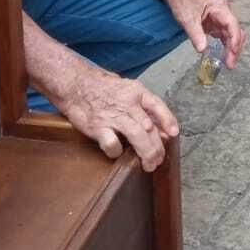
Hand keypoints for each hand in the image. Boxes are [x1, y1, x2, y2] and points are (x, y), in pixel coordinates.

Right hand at [58, 66, 178, 167]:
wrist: (76, 84)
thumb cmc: (104, 89)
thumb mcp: (127, 90)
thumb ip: (142, 107)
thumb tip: (159, 127)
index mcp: (137, 92)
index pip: (158, 105)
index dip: (168, 120)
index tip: (174, 134)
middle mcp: (128, 103)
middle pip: (149, 128)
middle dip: (157, 147)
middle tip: (158, 160)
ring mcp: (114, 116)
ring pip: (137, 136)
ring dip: (146, 153)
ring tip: (149, 165)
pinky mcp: (98, 127)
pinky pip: (113, 144)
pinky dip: (117, 152)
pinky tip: (117, 153)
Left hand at [163, 0, 245, 68]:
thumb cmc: (183, 0)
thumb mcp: (187, 18)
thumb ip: (196, 34)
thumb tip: (203, 50)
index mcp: (220, 7)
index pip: (232, 24)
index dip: (235, 40)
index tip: (232, 53)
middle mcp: (223, 12)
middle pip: (235, 31)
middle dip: (234, 48)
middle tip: (230, 64)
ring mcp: (220, 18)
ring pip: (231, 35)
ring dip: (230, 49)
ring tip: (228, 63)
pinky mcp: (216, 24)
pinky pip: (224, 36)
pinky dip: (224, 46)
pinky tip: (222, 56)